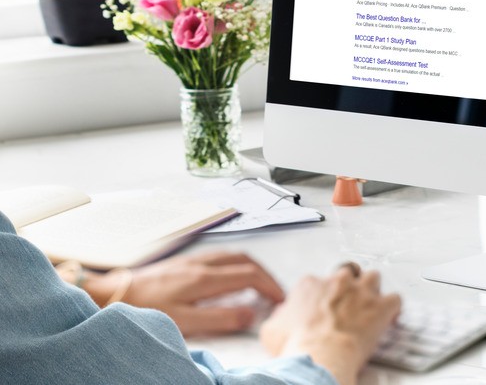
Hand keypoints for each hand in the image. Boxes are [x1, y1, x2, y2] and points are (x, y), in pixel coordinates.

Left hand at [89, 251, 284, 336]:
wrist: (114, 293)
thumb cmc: (145, 308)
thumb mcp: (184, 321)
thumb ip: (220, 317)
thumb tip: (250, 313)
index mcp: (205, 277)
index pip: (250, 275)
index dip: (270, 286)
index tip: (280, 300)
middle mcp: (203, 263)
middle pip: (247, 261)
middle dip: (266, 275)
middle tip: (275, 292)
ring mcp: (194, 260)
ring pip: (234, 255)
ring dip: (253, 268)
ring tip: (260, 284)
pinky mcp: (185, 262)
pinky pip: (221, 256)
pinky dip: (237, 264)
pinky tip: (232, 276)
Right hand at [259, 263, 400, 384]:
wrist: (319, 357)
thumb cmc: (296, 345)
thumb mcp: (272, 329)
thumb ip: (280, 315)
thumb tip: (281, 315)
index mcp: (311, 284)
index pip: (318, 281)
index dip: (322, 296)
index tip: (322, 309)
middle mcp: (338, 281)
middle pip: (347, 272)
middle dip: (348, 286)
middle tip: (347, 304)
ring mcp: (361, 291)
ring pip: (373, 277)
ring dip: (372, 290)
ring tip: (369, 305)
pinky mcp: (380, 306)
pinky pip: (395, 299)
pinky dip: (393, 308)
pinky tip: (390, 317)